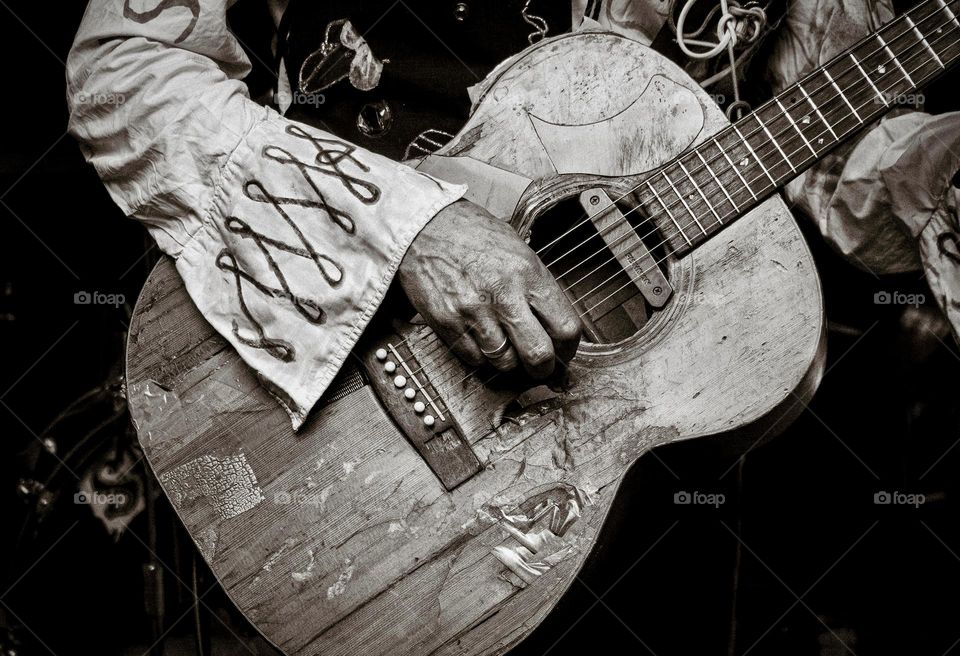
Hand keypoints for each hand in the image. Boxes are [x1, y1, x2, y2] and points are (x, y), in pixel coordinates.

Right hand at [398, 199, 581, 376]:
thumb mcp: (517, 250)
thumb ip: (537, 287)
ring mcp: (474, 312)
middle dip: (542, 367)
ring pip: (505, 362)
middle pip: (538, 354)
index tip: (563, 350)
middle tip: (539, 366)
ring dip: (508, 361)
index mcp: (528, 273)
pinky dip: (480, 356)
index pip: (565, 327)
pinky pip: (474, 359)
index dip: (568, 347)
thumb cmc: (472, 235)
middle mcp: (504, 295)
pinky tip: (480, 339)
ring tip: (505, 347)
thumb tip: (554, 323)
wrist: (424, 227)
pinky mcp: (448, 323)